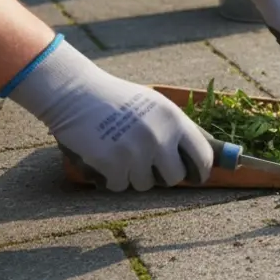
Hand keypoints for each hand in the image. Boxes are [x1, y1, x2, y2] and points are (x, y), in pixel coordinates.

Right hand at [6, 37, 213, 191]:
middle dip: (162, 177)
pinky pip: (119, 186)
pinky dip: (111, 179)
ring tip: (120, 154)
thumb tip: (205, 157)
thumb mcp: (155, 105)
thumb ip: (176, 129)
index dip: (201, 172)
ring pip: (144, 184)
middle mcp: (159, 136)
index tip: (197, 178)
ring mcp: (135, 151)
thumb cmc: (116, 100)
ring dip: (132, 176)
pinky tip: (103, 159)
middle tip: (149, 167)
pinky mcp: (112, 163)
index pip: (203, 156)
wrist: (75, 93)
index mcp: (174, 120)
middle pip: (174, 178)